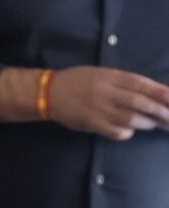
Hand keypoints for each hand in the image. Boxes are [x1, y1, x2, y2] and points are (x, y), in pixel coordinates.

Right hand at [49, 66, 168, 139]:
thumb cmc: (80, 81)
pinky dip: (127, 132)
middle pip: (141, 103)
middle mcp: (107, 92)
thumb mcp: (104, 74)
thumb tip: (154, 94)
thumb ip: (126, 83)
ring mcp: (99, 109)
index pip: (143, 85)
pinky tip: (129, 130)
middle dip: (161, 112)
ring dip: (146, 123)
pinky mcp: (92, 123)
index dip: (162, 93)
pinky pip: (117, 131)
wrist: (49, 92)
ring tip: (154, 124)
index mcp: (112, 77)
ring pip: (131, 119)